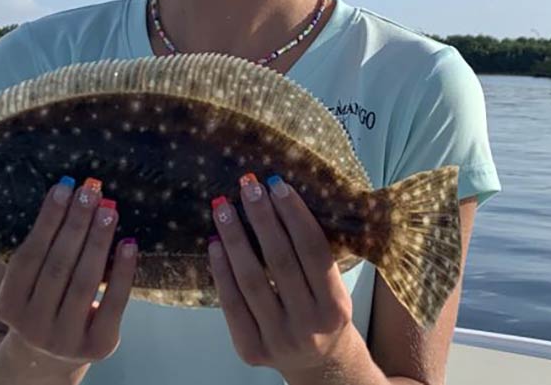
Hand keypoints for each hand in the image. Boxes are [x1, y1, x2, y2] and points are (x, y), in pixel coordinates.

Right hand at [0, 177, 137, 366]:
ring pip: (84, 282)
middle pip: (58, 266)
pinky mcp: (97, 347)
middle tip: (91, 192)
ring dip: (98, 241)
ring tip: (109, 210)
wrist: (47, 360)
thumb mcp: (28, 284)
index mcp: (9, 305)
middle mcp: (32, 326)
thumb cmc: (42, 303)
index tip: (64, 188)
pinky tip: (128, 243)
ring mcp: (64, 340)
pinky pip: (113, 304)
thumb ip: (42, 248)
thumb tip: (69, 192)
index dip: (47, 220)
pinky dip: (123, 272)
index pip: (29, 256)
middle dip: (76, 224)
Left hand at [207, 174, 360, 378]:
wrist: (319, 366)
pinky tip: (215, 245)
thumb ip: (314, 255)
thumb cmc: (323, 313)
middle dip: (262, 218)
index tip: (278, 185)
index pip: (314, 251)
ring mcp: (278, 339)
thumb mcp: (334, 288)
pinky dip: (221, 272)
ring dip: (235, 238)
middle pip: (280, 261)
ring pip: (251, 280)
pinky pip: (232, 304)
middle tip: (247, 186)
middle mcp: (309, 324)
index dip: (295, 215)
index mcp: (336, 305)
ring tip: (223, 208)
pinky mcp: (251, 350)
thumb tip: (278, 198)